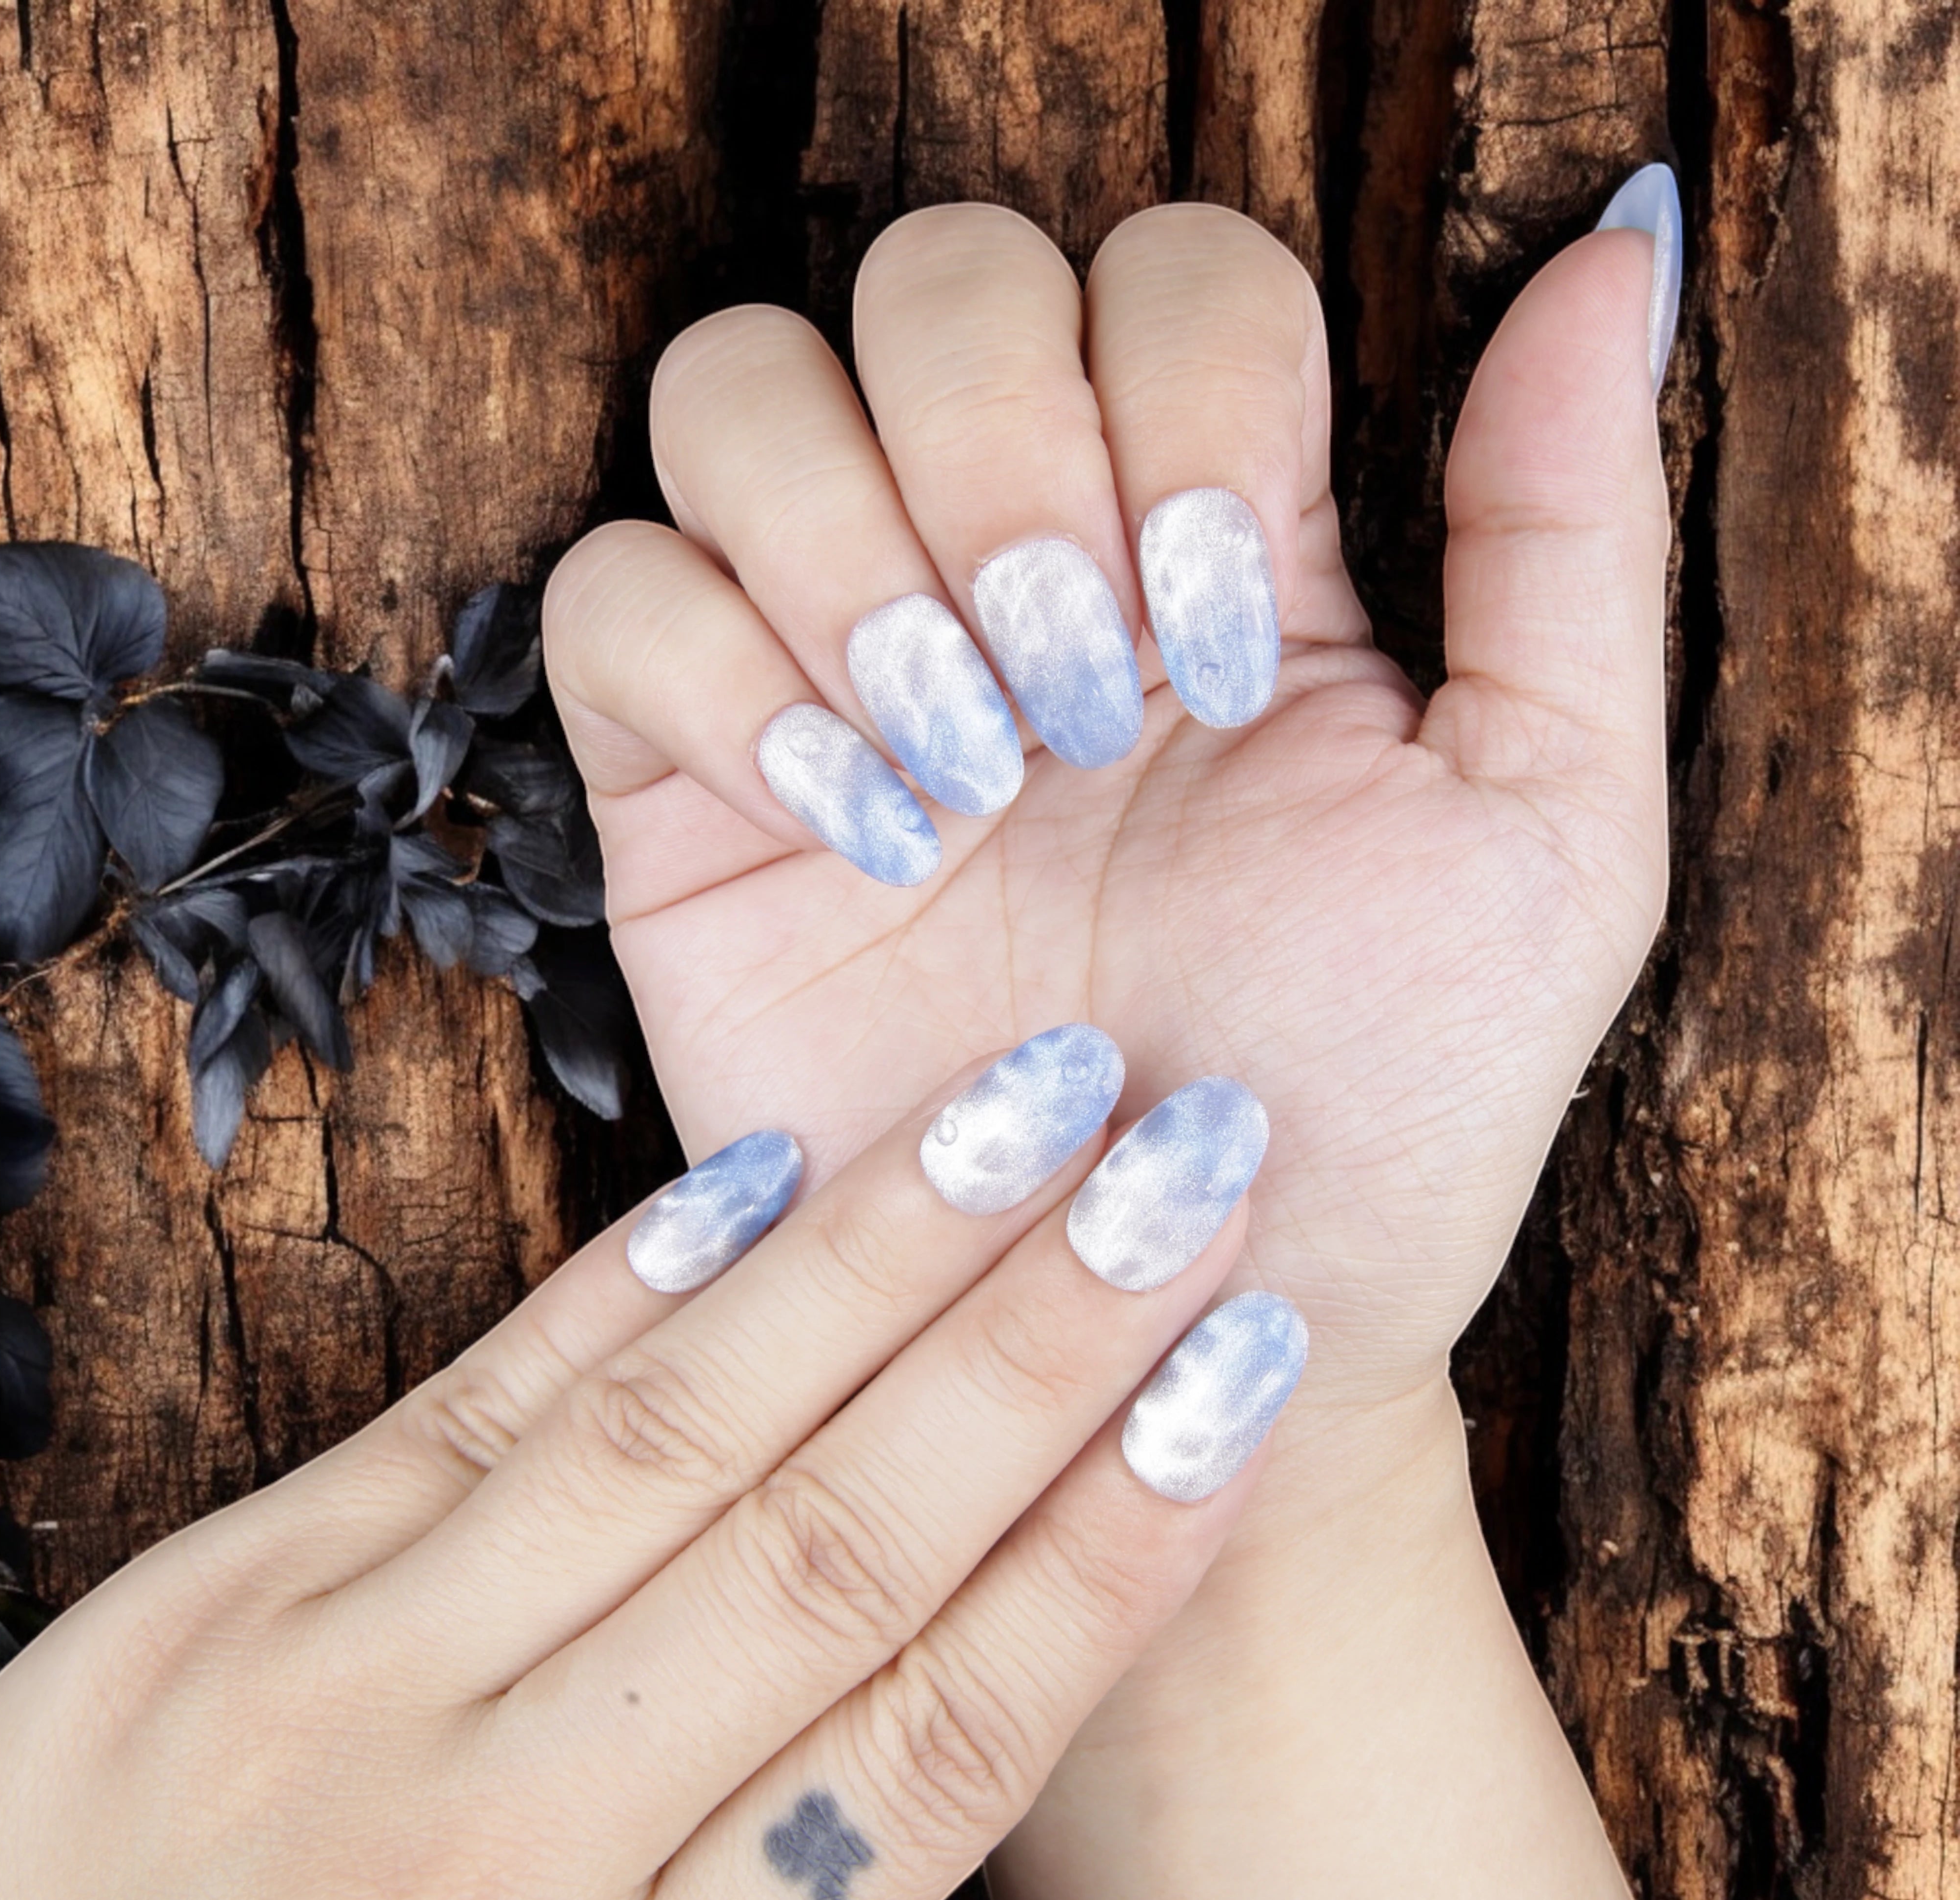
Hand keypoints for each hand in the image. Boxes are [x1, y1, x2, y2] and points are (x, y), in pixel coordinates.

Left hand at [0, 1035, 1290, 1899]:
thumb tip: (975, 1712)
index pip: (940, 1736)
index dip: (1116, 1548)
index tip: (1246, 1376)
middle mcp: (515, 1849)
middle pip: (841, 1547)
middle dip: (1042, 1343)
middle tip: (1189, 1163)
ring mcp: (352, 1694)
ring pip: (679, 1439)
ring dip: (878, 1261)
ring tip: (1030, 1113)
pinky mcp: (230, 1597)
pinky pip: (480, 1407)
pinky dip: (635, 1284)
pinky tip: (764, 1176)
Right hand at [543, 183, 1674, 1899]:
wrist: (1185, 1328)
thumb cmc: (1383, 1110)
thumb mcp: (1550, 829)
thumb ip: (1567, 535)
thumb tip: (1611, 249)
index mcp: (1218, 545)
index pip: (1163, 275)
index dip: (1186, 408)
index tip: (1233, 657)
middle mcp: (1015, 568)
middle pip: (934, 278)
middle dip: (1006, 462)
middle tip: (1079, 709)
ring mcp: (836, 668)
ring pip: (738, 392)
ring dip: (853, 555)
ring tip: (962, 775)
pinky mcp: (690, 795)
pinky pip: (610, 599)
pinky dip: (716, 678)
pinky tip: (856, 830)